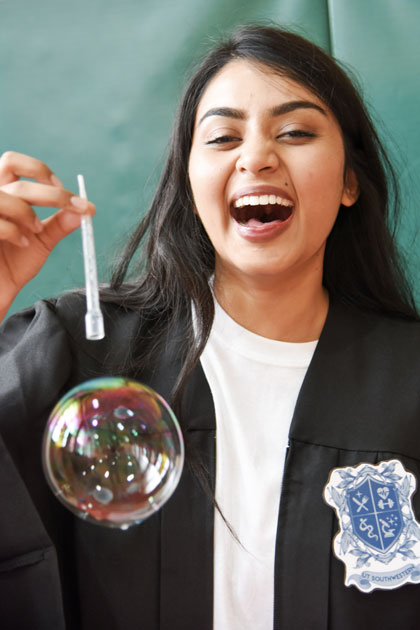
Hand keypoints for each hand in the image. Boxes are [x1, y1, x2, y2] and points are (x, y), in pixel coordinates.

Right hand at [0, 151, 95, 318]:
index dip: (40, 171)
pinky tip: (22, 243)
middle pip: (11, 165)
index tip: (66, 193)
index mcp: (2, 192)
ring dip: (27, 211)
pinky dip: (14, 231)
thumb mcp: (41, 241)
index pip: (15, 162)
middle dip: (48, 190)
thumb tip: (88, 209)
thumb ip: (60, 224)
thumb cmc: (11, 266)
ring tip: (36, 230)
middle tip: (72, 207)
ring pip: (5, 194)